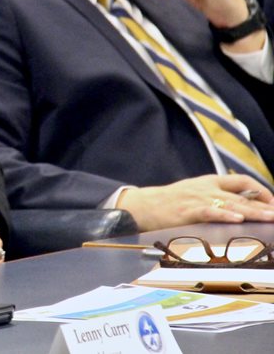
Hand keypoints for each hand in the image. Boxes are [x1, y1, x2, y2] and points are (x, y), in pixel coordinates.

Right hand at [117, 174, 273, 230]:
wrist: (142, 205)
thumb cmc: (169, 202)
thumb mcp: (194, 193)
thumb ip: (215, 197)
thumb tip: (241, 206)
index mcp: (209, 182)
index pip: (242, 182)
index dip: (261, 191)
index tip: (272, 203)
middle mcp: (206, 188)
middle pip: (241, 196)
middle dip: (263, 206)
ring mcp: (197, 199)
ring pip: (230, 205)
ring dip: (252, 212)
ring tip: (269, 218)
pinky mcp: (187, 211)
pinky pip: (209, 212)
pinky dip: (224, 215)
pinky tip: (237, 220)